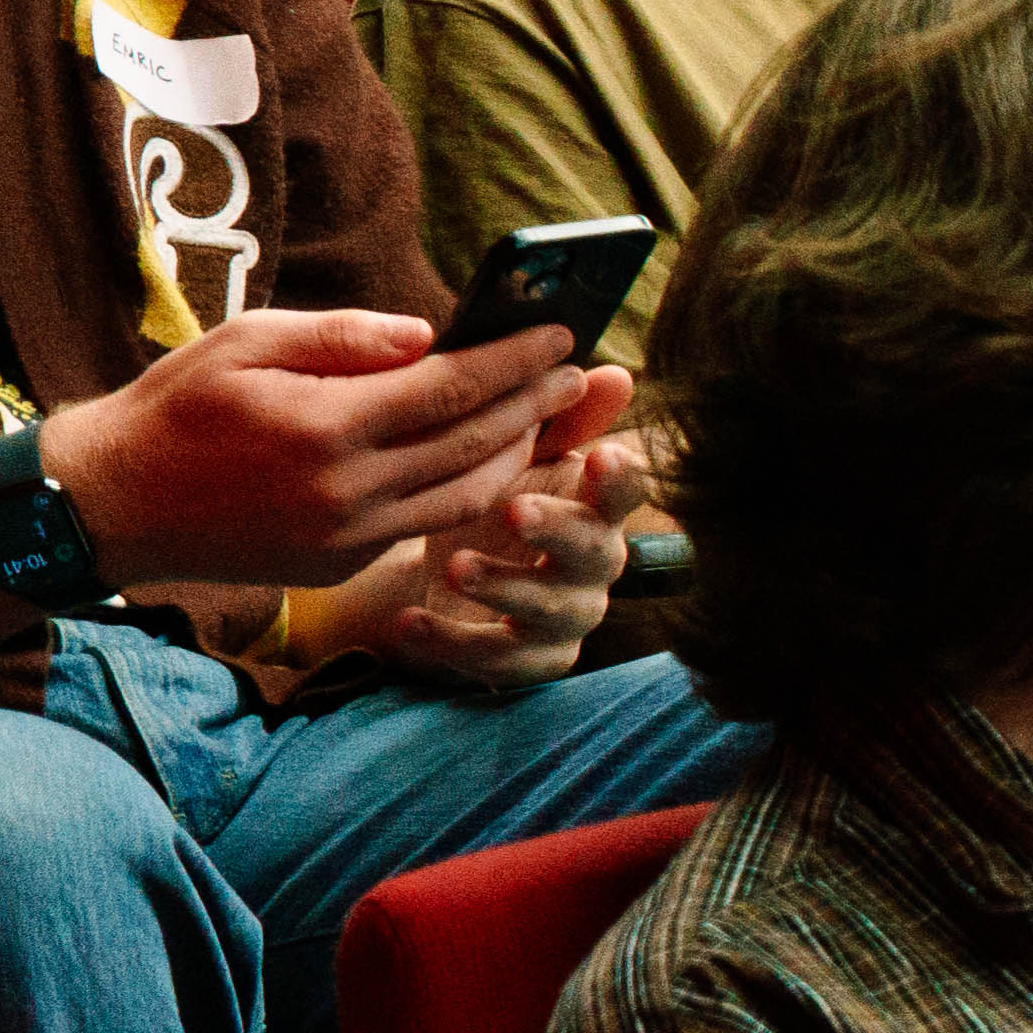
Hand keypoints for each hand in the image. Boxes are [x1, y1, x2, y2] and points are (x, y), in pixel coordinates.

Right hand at [47, 307, 596, 590]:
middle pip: (475, 445)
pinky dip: (467, 490)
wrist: (111, 505)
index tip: (561, 336)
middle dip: (535, 406)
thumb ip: (343, 335)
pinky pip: (423, 525)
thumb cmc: (175, 408)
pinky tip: (487, 459)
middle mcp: (346, 493)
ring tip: (544, 415)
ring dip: (516, 455)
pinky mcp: (339, 567)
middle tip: (577, 373)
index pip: (452, 388)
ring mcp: (346, 539)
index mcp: (324, 428)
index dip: (516, 361)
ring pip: (466, 498)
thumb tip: (431, 332)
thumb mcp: (244, 342)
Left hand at [359, 379, 646, 689]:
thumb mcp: (513, 458)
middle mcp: (594, 565)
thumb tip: (614, 372)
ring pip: (551, 610)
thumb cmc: (488, 500)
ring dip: (504, 588)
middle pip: (596, 551)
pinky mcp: (527, 660)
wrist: (447, 580)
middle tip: (514, 510)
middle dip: (557, 530)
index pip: (624, 491)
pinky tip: (408, 621)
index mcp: (596, 508)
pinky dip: (452, 642)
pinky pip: (497, 660)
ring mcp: (565, 616)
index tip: (602, 456)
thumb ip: (554, 418)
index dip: (620, 479)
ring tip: (454, 566)